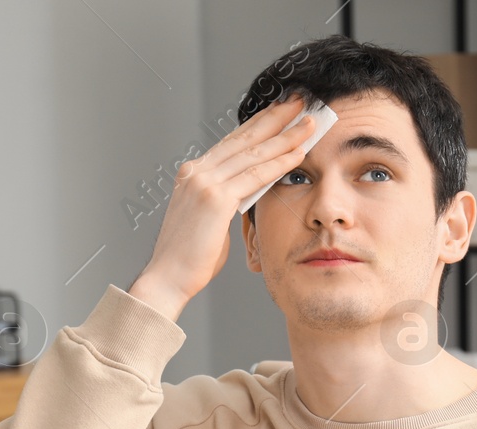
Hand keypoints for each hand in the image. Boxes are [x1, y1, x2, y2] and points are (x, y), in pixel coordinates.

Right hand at [129, 94, 316, 320]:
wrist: (167, 277)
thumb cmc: (189, 258)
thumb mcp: (209, 220)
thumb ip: (226, 202)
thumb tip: (244, 196)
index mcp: (193, 173)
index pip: (232, 141)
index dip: (259, 124)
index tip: (280, 111)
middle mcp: (197, 171)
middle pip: (244, 138)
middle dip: (275, 118)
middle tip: (300, 101)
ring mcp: (204, 182)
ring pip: (254, 153)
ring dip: (285, 136)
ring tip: (309, 123)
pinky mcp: (215, 199)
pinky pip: (256, 177)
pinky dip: (280, 164)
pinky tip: (299, 153)